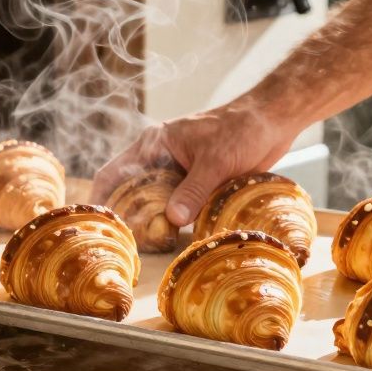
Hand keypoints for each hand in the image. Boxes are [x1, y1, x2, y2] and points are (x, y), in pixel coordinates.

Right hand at [91, 101, 302, 225]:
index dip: (102, 198)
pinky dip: (175, 221)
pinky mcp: (196, 184)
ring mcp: (178, 172)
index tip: (99, 224)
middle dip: (128, 217)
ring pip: (155, 202)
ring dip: (153, 221)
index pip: (114, 173)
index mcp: (154, 145)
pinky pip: (178, 206)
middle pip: (132, 193)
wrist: (272, 123)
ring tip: (147, 248)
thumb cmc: (241, 130)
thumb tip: (172, 219)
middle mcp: (160, 159)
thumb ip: (194, 190)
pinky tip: (175, 239)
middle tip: (126, 244)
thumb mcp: (216, 161)